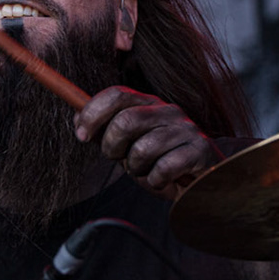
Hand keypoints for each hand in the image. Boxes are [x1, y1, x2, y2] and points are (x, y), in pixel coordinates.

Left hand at [74, 86, 220, 197]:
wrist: (201, 184)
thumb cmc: (161, 163)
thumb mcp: (130, 146)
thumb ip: (107, 131)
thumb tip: (77, 118)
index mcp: (149, 104)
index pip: (116, 95)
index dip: (93, 113)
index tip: (81, 135)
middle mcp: (169, 111)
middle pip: (125, 122)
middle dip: (113, 147)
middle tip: (120, 160)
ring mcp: (186, 129)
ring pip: (142, 150)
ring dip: (136, 170)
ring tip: (148, 172)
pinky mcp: (200, 150)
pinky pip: (163, 169)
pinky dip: (156, 182)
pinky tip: (164, 180)